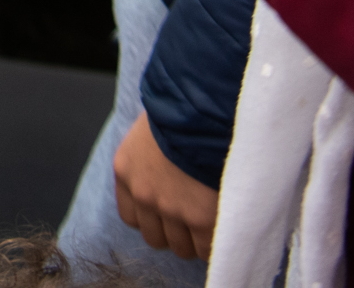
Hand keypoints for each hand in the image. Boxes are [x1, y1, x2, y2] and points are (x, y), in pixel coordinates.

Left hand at [113, 113, 219, 258]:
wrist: (207, 105)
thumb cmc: (185, 107)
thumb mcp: (154, 127)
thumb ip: (153, 155)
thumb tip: (167, 166)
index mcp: (127, 170)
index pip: (132, 217)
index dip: (154, 219)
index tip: (171, 213)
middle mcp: (143, 194)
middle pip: (156, 238)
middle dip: (176, 232)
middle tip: (196, 219)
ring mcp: (170, 209)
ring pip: (183, 248)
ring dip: (198, 239)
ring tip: (215, 221)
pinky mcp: (200, 218)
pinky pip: (208, 247)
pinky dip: (217, 242)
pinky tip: (227, 226)